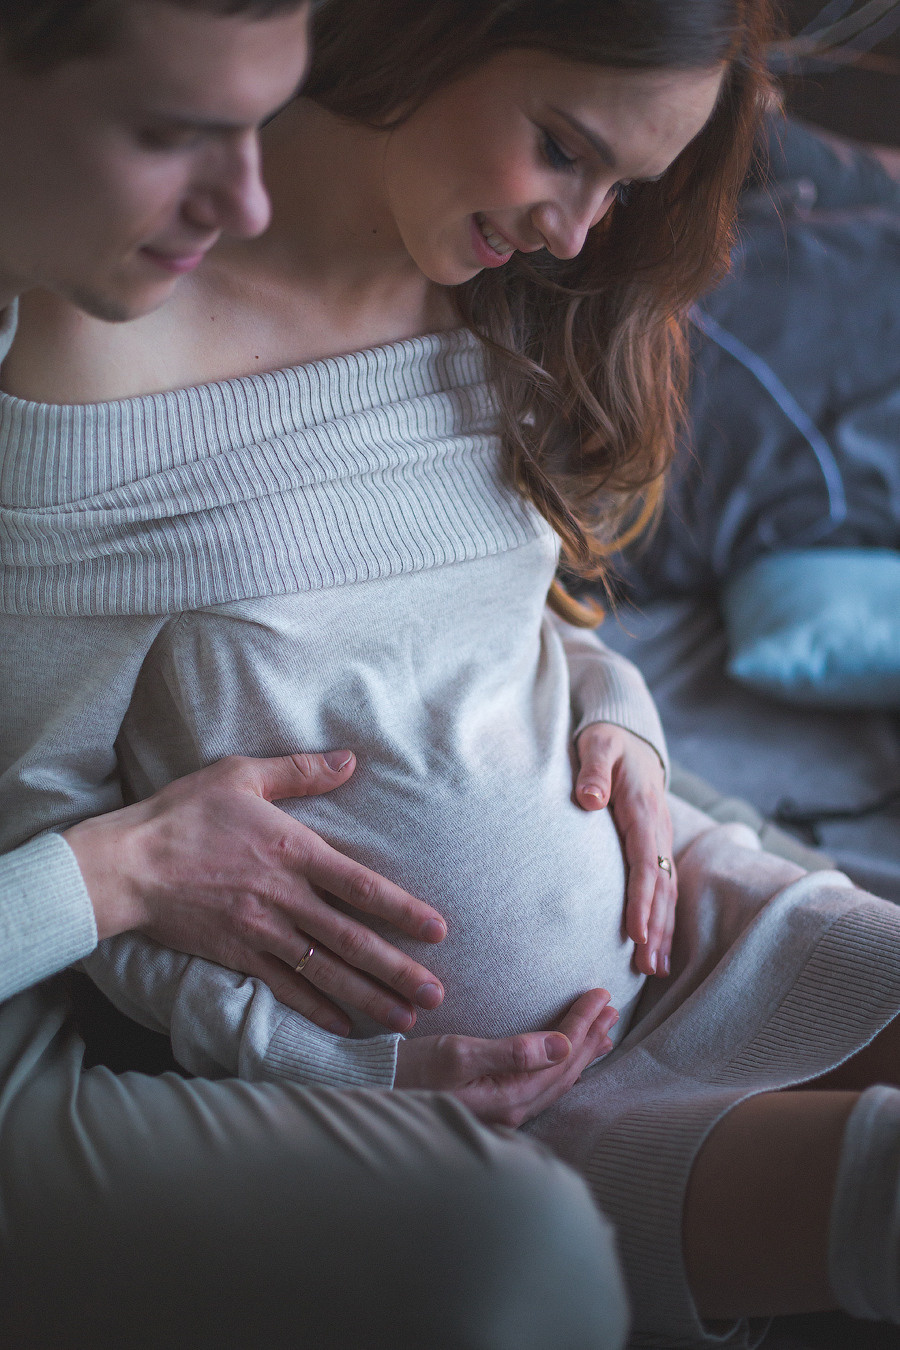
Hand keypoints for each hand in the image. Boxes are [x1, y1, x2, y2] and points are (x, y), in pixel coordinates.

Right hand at [64, 753, 447, 1036]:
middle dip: (398, 970)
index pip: (362, 886)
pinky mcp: (237, 955)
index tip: (438, 931)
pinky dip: (317, 1009)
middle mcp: (284, 897)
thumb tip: (350, 760)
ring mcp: (261, 931)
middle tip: (436, 995)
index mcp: (293, 852)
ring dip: (368, 996)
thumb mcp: (243, 776)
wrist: (126, 863)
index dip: (402, 910)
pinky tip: (344, 1025)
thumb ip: (300, 772)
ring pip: (325, 971)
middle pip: (352, 940)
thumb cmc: (183, 813)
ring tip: (405, 1018)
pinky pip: (285, 988)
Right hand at [393, 988, 617, 1126]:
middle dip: (590, 1034)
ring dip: (580, 1048)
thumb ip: (514, 1052)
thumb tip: (563, 1044)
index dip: (583, 1023)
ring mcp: (505, 1109)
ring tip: (602, 1029)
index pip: (561, 1054)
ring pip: (557, 1077)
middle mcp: (514, 1108)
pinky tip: (565, 1056)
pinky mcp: (495, 1103)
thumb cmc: (411, 1070)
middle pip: (565, 1068)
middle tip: (611, 1007)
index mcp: (511, 1096)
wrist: (376, 1091)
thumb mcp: (459, 1054)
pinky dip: (561, 1062)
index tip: (600, 995)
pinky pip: (542, 1082)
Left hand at [574, 723, 675, 977]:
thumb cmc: (607, 741)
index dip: (641, 901)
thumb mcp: (597, 745)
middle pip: (661, 887)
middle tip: (647, 968)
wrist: (630, 735)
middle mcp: (657, 829)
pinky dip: (662, 917)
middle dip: (656, 929)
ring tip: (655, 969)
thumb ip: (592, 770)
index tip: (635, 934)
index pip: (645, 864)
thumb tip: (590, 800)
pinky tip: (656, 944)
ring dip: (662, 930)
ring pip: (666, 891)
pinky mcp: (654, 845)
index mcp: (642, 810)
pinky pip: (663, 885)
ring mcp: (659, 838)